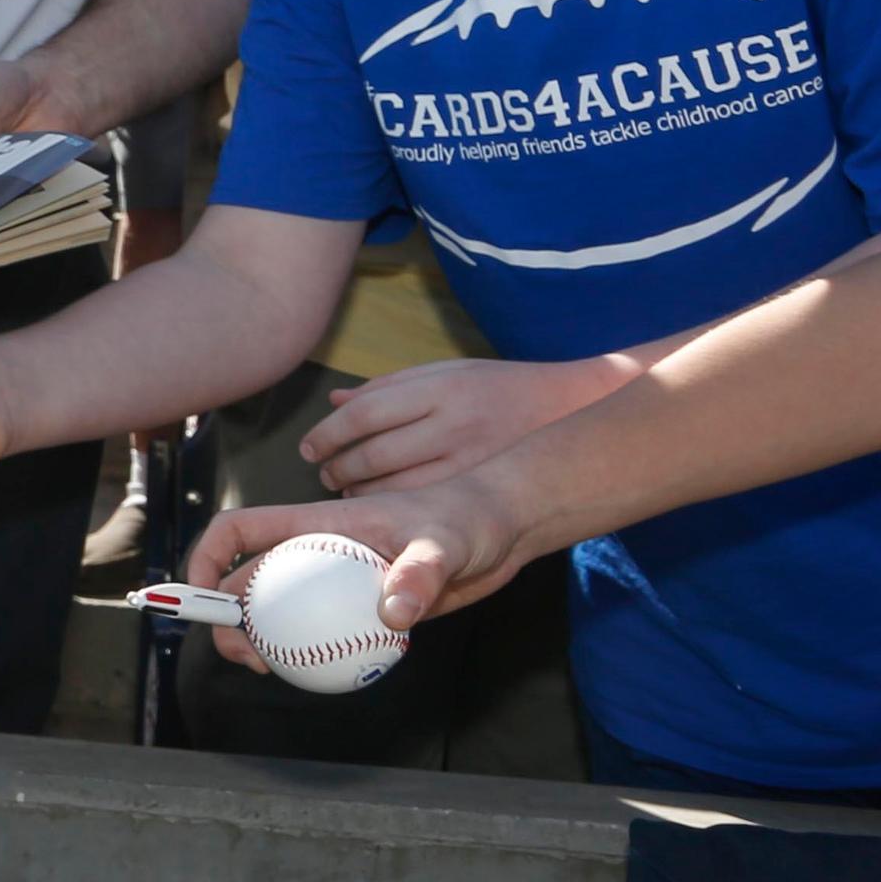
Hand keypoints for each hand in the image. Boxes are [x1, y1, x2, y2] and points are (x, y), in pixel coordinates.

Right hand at [186, 474, 534, 662]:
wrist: (497, 530)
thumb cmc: (465, 518)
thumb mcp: (442, 544)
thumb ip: (416, 574)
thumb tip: (391, 614)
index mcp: (314, 525)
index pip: (238, 530)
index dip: (206, 558)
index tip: (202, 596)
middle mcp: (314, 553)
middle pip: (248, 583)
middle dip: (227, 619)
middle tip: (249, 656)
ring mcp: (334, 583)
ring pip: (280, 613)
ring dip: (263, 642)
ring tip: (276, 669)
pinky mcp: (361, 609)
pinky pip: (322, 635)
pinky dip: (312, 657)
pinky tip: (328, 677)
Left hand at [301, 355, 625, 495]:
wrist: (570, 407)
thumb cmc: (499, 388)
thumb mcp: (445, 372)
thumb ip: (389, 388)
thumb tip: (336, 402)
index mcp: (437, 389)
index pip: (364, 413)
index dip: (328, 434)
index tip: (310, 447)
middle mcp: (452, 425)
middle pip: (374, 454)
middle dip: (337, 467)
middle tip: (323, 471)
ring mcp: (469, 462)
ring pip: (394, 487)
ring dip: (358, 491)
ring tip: (344, 487)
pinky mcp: (480, 490)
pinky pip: (421, 506)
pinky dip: (389, 508)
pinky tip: (377, 505)